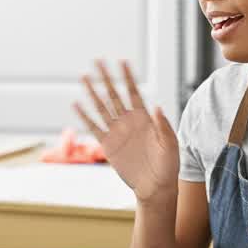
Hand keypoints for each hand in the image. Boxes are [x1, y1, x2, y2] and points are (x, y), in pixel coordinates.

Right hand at [74, 61, 178, 204]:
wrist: (155, 186)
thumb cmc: (167, 165)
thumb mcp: (170, 145)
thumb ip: (163, 126)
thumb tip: (156, 107)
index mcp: (144, 118)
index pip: (134, 92)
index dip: (128, 77)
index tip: (122, 61)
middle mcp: (129, 121)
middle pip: (115, 94)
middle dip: (106, 78)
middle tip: (97, 61)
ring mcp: (117, 132)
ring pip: (102, 107)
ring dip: (92, 92)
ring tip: (84, 77)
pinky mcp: (108, 145)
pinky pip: (94, 128)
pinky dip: (85, 116)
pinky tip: (76, 104)